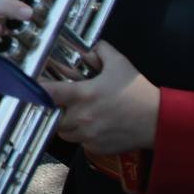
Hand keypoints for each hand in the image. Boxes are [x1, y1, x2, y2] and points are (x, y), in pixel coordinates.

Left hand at [42, 41, 159, 155]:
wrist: (159, 121)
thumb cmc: (139, 93)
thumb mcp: (119, 64)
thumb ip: (100, 51)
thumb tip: (90, 45)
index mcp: (83, 94)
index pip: (48, 93)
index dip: (37, 90)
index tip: (33, 88)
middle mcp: (82, 117)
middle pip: (53, 115)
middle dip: (56, 109)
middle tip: (65, 103)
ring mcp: (88, 135)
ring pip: (65, 132)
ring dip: (67, 124)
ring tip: (81, 115)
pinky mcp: (96, 148)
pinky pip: (80, 144)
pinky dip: (83, 137)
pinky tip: (95, 127)